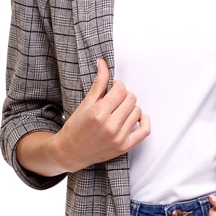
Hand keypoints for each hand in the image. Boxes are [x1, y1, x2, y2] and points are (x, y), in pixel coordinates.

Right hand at [17, 59, 149, 174]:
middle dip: (124, 96)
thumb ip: (98, 83)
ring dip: (131, 108)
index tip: (113, 88)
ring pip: (137, 112)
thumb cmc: (75, 128)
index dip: (118, 85)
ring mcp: (119, 138)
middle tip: (115, 100)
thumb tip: (103, 63)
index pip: (121, 90)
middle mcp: (110, 126)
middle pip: (131, 99)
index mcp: (99, 113)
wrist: (70, 152)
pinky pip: (145, 131)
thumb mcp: (85, 103)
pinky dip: (144, 121)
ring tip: (120, 110)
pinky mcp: (124, 147)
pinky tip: (136, 117)